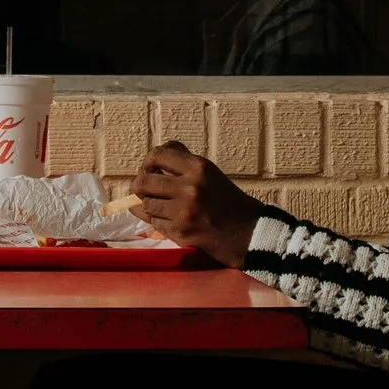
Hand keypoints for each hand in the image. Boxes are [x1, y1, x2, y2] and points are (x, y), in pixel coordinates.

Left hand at [133, 140, 263, 267]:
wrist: (249, 232)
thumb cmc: (228, 201)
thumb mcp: (209, 173)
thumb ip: (182, 164)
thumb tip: (153, 160)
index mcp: (198, 167)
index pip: (157, 155)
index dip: (148, 162)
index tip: (150, 169)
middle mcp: (190, 187)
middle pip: (143, 181)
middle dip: (139, 186)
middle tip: (144, 189)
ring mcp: (183, 212)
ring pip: (146, 205)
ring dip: (151, 206)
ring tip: (163, 207)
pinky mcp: (180, 232)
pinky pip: (155, 223)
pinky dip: (159, 222)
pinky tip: (172, 220)